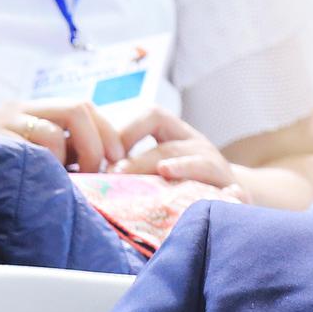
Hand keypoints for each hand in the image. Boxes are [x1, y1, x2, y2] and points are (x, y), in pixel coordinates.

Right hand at [0, 99, 124, 173]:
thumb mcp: (28, 154)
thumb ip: (59, 152)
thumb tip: (105, 166)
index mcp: (32, 110)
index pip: (82, 107)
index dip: (107, 132)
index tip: (116, 160)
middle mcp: (17, 109)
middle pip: (76, 110)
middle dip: (95, 145)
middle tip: (95, 173)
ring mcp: (0, 122)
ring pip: (54, 133)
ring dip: (67, 161)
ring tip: (60, 182)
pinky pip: (29, 152)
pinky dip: (43, 169)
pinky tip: (39, 183)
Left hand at [112, 108, 248, 199]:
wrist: (227, 195)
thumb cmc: (175, 181)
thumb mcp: (151, 162)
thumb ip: (122, 159)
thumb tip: (76, 165)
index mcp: (174, 134)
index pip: (153, 116)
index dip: (127, 130)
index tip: (102, 156)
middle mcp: (196, 146)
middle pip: (168, 145)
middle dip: (140, 160)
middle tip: (114, 175)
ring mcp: (218, 168)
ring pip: (198, 162)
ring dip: (177, 167)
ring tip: (159, 174)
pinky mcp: (236, 193)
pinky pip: (229, 190)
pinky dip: (218, 190)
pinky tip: (204, 191)